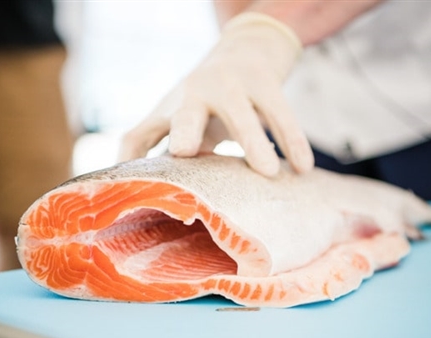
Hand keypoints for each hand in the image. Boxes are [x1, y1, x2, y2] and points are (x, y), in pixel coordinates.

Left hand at [117, 12, 313, 176]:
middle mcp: (195, 93)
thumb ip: (160, 150)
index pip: (142, 133)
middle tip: (184, 151)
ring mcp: (232, 84)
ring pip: (242, 114)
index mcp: (170, 108)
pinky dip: (292, 138)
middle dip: (185, 130)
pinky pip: (281, 112)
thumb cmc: (204, 101)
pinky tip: (303, 166)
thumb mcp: (178, 120)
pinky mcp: (264, 82)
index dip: (132, 158)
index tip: (128, 189)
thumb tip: (132, 192)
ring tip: (268, 173)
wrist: (244, 52)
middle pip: (187, 112)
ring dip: (254, 142)